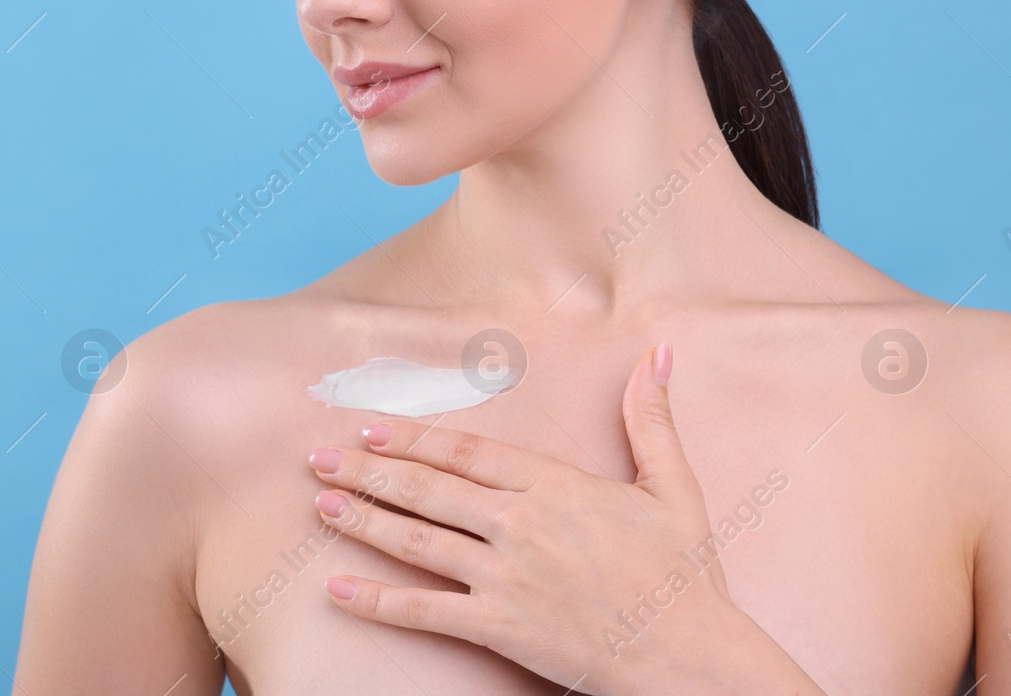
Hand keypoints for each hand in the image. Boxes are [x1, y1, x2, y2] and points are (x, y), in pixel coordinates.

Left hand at [304, 343, 770, 694]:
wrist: (691, 656)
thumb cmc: (684, 576)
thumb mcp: (673, 488)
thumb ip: (651, 421)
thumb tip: (657, 353)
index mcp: (557, 486)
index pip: (468, 454)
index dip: (414, 439)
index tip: (372, 428)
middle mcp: (522, 525)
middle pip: (430, 490)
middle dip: (369, 471)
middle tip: (320, 458)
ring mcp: (507, 577)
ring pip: (419, 541)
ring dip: (365, 520)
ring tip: (322, 503)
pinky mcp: (500, 627)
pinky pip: (425, 611)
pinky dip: (377, 601)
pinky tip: (337, 589)